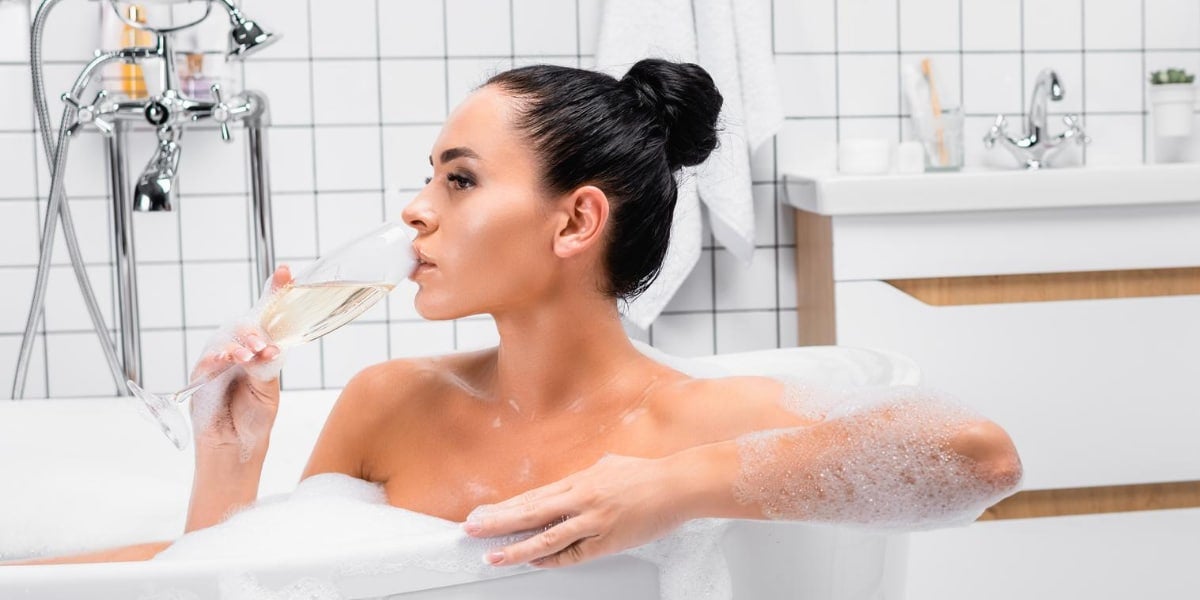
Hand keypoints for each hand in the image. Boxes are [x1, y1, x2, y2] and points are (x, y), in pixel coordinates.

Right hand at [190, 265, 291, 453]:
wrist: (236, 446)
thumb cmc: (254, 417)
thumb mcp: (268, 391)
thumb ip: (266, 368)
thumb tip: (266, 349)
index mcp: (261, 349)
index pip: (268, 317)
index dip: (275, 291)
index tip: (285, 271)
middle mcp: (240, 350)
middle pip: (245, 323)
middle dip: (255, 328)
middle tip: (264, 343)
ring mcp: (219, 361)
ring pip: (226, 338)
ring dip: (239, 344)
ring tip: (251, 355)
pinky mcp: (201, 376)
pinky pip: (207, 360)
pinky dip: (219, 358)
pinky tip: (230, 360)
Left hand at [463, 454, 688, 567]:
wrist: (678, 485)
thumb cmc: (647, 475)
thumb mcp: (609, 465)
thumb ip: (589, 476)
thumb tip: (576, 482)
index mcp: (579, 480)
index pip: (533, 496)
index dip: (505, 506)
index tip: (483, 512)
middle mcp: (581, 499)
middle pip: (530, 512)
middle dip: (497, 522)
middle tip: (471, 529)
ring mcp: (593, 520)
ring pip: (546, 538)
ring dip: (516, 548)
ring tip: (493, 556)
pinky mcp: (607, 540)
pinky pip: (573, 554)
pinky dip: (552, 560)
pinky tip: (533, 563)